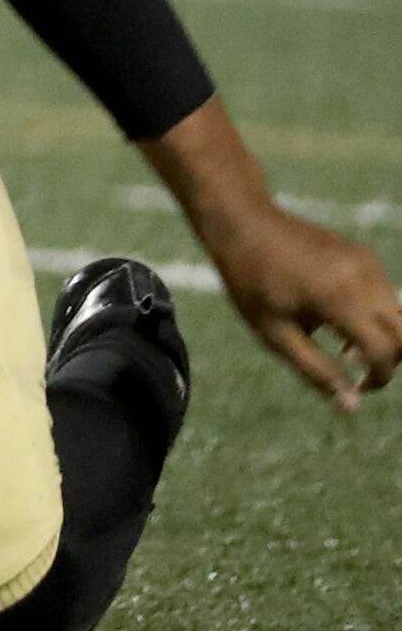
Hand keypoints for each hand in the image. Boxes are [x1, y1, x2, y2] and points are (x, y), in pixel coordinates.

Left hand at [197, 199, 401, 414]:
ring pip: (399, 315)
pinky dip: (374, 317)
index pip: (385, 350)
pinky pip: (385, 295)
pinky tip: (337, 321)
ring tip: (341, 346)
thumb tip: (352, 407)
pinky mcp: (364, 256)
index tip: (356, 388)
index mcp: (339, 298)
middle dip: (389, 360)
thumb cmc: (251, 282)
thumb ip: (317, 372)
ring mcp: (367, 263)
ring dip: (381, 338)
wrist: (244, 223)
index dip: (378, 378)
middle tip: (356, 372)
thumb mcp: (275, 334)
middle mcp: (363, 277)